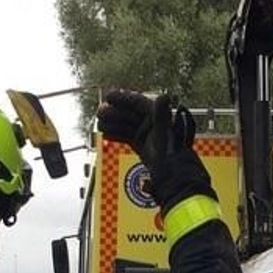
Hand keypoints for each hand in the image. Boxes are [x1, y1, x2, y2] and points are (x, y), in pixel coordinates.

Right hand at [96, 90, 211, 210]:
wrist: (172, 176)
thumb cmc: (171, 153)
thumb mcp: (164, 132)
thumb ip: (162, 115)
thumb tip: (164, 96)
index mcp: (159, 116)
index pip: (138, 103)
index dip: (123, 98)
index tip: (109, 96)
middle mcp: (152, 123)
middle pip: (130, 113)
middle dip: (114, 112)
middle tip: (100, 112)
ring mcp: (147, 134)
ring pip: (126, 125)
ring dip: (113, 123)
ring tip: (100, 124)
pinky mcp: (142, 145)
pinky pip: (127, 137)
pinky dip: (117, 135)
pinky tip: (106, 134)